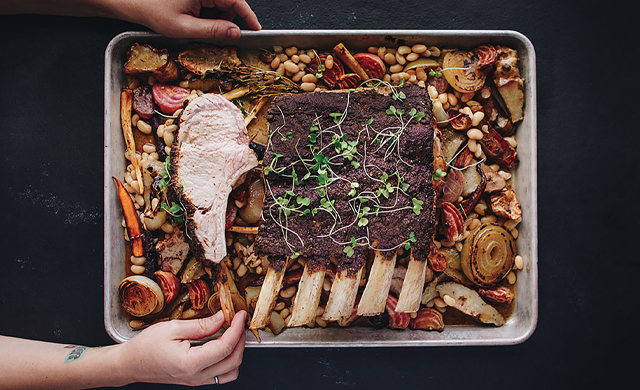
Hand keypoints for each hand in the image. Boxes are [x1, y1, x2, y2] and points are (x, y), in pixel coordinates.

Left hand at [113, 0, 260, 38]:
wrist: (131, 1)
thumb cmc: (152, 10)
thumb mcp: (184, 27)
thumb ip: (213, 30)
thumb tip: (236, 33)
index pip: (237, 0)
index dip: (249, 16)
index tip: (256, 29)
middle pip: (230, 1)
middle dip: (232, 19)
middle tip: (229, 38)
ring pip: (220, 3)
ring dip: (219, 18)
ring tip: (204, 29)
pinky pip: (210, 1)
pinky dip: (209, 14)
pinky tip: (198, 22)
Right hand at [118, 310, 246, 385]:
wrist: (130, 364)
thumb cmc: (145, 346)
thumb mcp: (172, 328)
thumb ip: (201, 325)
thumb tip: (222, 318)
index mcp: (191, 363)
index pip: (225, 347)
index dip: (237, 329)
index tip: (241, 314)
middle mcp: (197, 376)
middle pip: (233, 361)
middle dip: (241, 339)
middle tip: (238, 321)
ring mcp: (197, 381)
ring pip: (231, 372)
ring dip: (236, 352)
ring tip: (232, 333)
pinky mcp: (196, 380)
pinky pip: (221, 374)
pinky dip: (228, 360)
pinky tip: (222, 344)